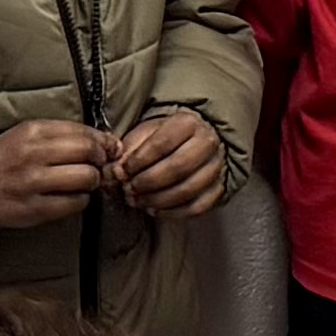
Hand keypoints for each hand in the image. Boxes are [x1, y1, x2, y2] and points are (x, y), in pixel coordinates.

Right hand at [0, 121, 108, 231]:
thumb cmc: (6, 159)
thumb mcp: (27, 135)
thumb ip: (62, 134)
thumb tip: (105, 139)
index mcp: (33, 131)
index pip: (82, 131)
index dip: (102, 140)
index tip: (109, 147)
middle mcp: (34, 155)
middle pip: (88, 152)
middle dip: (101, 159)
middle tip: (99, 165)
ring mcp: (34, 183)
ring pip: (86, 178)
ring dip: (93, 181)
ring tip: (85, 182)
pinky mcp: (36, 209)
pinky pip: (75, 203)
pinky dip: (82, 200)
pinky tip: (74, 197)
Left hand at [107, 105, 233, 217]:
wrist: (195, 141)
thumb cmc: (166, 137)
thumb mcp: (145, 132)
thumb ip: (129, 149)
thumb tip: (116, 170)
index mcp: (189, 123)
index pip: (162, 143)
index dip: (139, 160)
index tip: (123, 170)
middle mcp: (208, 143)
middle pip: (178, 168)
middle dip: (148, 182)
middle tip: (129, 189)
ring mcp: (216, 167)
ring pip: (188, 190)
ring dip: (158, 200)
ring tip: (138, 201)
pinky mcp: (219, 188)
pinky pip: (198, 206)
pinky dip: (173, 213)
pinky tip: (155, 210)